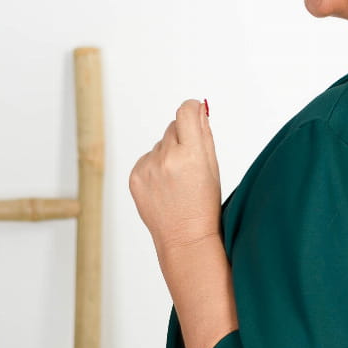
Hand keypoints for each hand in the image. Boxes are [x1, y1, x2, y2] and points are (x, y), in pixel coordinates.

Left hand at [129, 99, 221, 259]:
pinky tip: (164, 188)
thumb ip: (204, 135)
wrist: (185, 239)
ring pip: (159, 145)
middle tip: (189, 165)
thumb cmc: (204, 207)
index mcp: (191, 154)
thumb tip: (199, 109)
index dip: (192, 109)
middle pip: (172, 128)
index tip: (194, 113)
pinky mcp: (135, 177)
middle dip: (181, 139)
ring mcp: (148, 168)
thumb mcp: (213, 169)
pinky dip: (154, 169)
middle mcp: (167, 158)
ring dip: (167, 155)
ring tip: (176, 182)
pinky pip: (146, 160)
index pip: (186, 112)